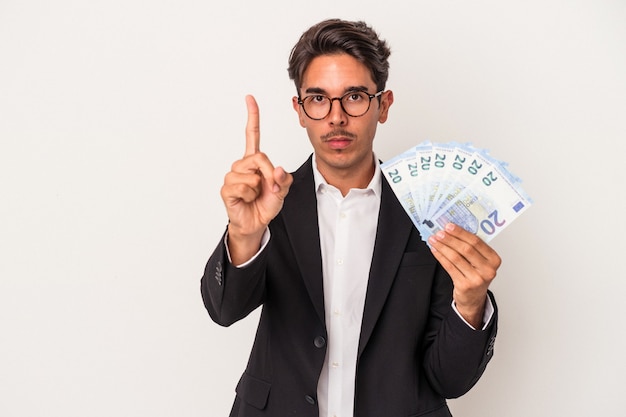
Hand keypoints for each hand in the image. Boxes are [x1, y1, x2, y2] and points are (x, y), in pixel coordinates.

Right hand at [220, 95, 292, 263]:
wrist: (256, 223)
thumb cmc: (266, 203)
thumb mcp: (283, 190)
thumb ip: (284, 180)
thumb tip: (278, 170)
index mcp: (254, 160)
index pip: (252, 134)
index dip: (252, 116)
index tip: (249, 98)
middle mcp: (241, 164)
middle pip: (259, 158)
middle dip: (270, 175)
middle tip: (269, 189)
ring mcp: (232, 176)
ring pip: (252, 176)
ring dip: (259, 189)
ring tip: (254, 195)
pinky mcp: (227, 188)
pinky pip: (244, 187)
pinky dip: (250, 196)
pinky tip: (246, 200)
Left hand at [428, 223, 501, 327]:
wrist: (474, 298)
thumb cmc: (476, 275)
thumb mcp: (480, 262)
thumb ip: (472, 248)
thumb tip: (453, 230)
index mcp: (494, 260)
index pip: (476, 242)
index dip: (461, 233)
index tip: (449, 226)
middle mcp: (488, 270)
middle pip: (466, 249)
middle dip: (450, 239)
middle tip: (439, 232)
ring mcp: (477, 279)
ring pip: (456, 258)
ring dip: (442, 247)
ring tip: (434, 240)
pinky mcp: (465, 285)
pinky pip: (449, 267)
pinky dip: (440, 257)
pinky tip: (435, 250)